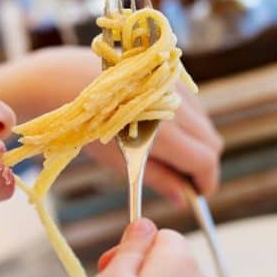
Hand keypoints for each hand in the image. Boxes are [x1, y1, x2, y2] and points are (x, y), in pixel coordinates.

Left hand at [82, 82, 223, 206]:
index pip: (205, 160)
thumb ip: (159, 179)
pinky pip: (192, 106)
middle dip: (203, 165)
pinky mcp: (170, 76)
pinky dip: (187, 124)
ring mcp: (176, 88)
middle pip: (211, 142)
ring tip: (169, 156)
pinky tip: (161, 132)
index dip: (206, 182)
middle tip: (183, 180)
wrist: (64, 81)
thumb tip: (183, 199)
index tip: (198, 196)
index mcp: (164, 133)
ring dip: (195, 143)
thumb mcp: (122, 161)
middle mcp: (177, 107)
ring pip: (204, 124)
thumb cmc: (89, 128)